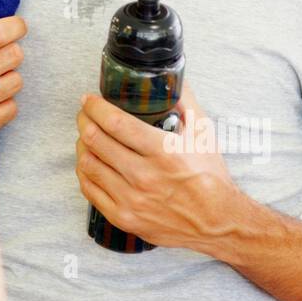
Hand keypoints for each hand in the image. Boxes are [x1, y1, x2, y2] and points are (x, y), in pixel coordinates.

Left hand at [74, 82, 239, 252]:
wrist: (219, 223)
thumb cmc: (211, 177)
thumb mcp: (203, 134)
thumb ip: (185, 102)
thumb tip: (170, 77)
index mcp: (163, 151)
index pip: (115, 122)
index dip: (95, 106)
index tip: (89, 99)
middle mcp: (144, 176)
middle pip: (95, 140)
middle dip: (84, 120)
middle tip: (85, 113)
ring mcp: (131, 200)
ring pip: (88, 164)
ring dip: (82, 144)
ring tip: (86, 136)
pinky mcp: (124, 218)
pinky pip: (89, 191)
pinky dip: (84, 172)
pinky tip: (88, 162)